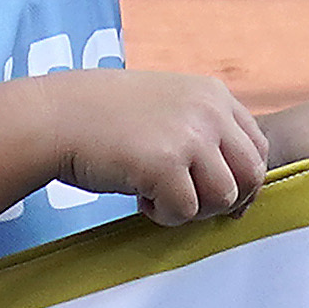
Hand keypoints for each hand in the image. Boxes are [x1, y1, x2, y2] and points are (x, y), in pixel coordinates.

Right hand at [49, 67, 274, 228]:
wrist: (51, 117)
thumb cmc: (100, 118)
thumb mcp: (164, 106)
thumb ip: (201, 130)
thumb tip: (235, 187)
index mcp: (212, 93)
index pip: (256, 146)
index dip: (241, 179)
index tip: (215, 196)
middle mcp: (209, 110)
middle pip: (251, 174)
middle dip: (223, 199)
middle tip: (188, 203)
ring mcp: (190, 136)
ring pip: (224, 197)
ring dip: (193, 209)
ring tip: (158, 197)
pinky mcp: (166, 164)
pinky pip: (186, 211)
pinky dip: (163, 214)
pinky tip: (139, 197)